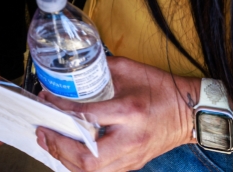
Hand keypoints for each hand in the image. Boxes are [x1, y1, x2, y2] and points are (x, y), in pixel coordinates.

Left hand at [34, 57, 197, 171]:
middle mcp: (130, 139)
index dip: (60, 111)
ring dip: (65, 159)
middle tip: (42, 131)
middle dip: (59, 147)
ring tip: (49, 142)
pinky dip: (79, 165)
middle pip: (89, 158)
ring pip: (93, 171)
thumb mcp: (129, 70)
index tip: (46, 100)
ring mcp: (132, 156)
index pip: (86, 116)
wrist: (190, 112)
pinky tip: (67, 153)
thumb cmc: (161, 89)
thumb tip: (73, 71)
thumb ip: (100, 70)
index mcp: (129, 111)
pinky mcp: (133, 164)